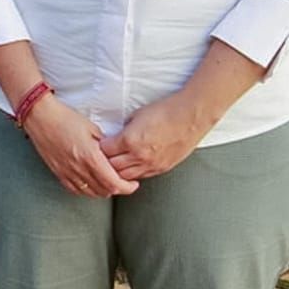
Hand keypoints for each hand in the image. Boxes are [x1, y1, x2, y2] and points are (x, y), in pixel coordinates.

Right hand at [22, 96, 138, 198]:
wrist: (41, 117)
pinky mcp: (58, 172)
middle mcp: (79, 168)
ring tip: (108, 183)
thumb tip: (116, 155)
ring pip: (91, 193)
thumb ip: (105, 145)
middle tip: (124, 183)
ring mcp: (67, 172)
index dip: (127, 187)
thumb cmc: (65, 118)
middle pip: (104, 190)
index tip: (133, 184)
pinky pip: (75, 190)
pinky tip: (91, 185)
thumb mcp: (92, 128)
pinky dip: (87, 190)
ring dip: (103, 191)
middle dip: (118, 189)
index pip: (114, 182)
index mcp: (90, 157)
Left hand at [100, 93, 214, 180]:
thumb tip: (117, 134)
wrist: (191, 116)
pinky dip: (132, 173)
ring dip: (117, 171)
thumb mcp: (137, 115)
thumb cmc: (166, 111)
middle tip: (102, 157)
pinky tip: (130, 168)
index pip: (104, 151)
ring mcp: (151, 164)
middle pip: (112, 167)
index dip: (99, 147)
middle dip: (104, 162)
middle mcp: (139, 156)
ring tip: (114, 165)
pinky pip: (141, 176)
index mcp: (130, 140)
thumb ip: (125, 128)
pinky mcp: (161, 168)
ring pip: (125, 176)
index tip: (98, 144)